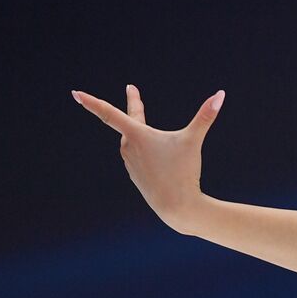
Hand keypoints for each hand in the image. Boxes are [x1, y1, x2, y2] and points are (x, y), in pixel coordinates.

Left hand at [73, 84, 223, 234]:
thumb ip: (206, 115)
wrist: (176, 206)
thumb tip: (221, 94)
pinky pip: (138, 153)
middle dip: (135, 107)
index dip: (91, 102)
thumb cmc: (183, 172)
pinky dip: (145, 146)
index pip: (109, 113)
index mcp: (136, 136)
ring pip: (134, 139)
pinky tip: (153, 152)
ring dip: (140, 128)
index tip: (75, 94)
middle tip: (132, 90)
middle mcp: (128, 148)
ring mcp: (130, 162)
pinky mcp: (135, 173)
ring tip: (142, 116)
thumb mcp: (193, 140)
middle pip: (129, 121)